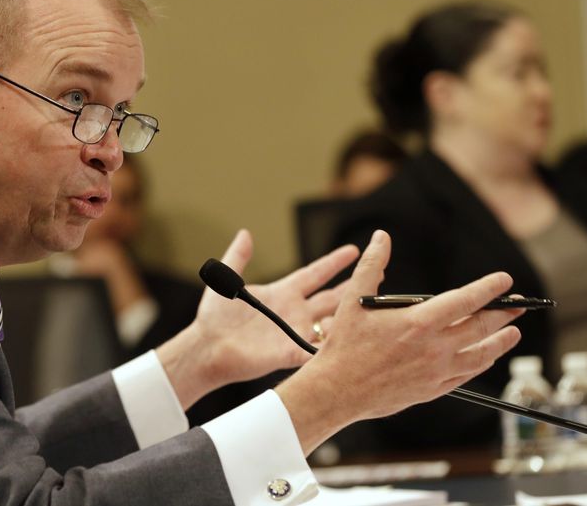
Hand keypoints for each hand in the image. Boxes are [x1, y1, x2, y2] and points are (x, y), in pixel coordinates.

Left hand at [157, 229, 358, 409]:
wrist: (207, 348)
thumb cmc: (214, 317)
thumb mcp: (225, 282)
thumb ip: (237, 257)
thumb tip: (245, 233)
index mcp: (282, 292)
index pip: (315, 273)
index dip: (334, 262)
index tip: (354, 249)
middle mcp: (294, 311)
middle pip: (331, 297)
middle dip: (354, 287)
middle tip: (379, 276)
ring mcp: (294, 332)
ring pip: (331, 321)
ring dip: (348, 314)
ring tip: (367, 305)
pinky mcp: (289, 352)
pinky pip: (316, 348)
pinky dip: (331, 345)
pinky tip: (349, 339)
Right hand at [277, 229, 523, 453]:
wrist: (338, 390)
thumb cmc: (344, 346)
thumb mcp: (355, 300)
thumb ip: (372, 265)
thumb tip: (381, 238)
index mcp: (418, 323)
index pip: (465, 300)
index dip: (488, 288)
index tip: (504, 280)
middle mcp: (433, 348)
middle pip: (481, 327)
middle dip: (503, 313)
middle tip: (518, 304)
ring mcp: (436, 371)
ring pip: (481, 355)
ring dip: (501, 342)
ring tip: (514, 331)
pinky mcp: (432, 390)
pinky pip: (467, 375)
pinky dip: (481, 363)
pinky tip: (485, 357)